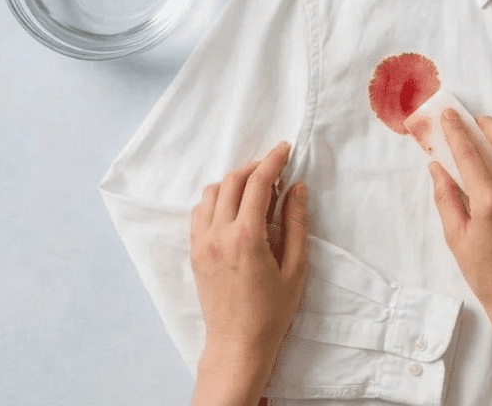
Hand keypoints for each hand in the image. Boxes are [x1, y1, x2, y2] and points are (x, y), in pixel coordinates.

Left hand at [189, 141, 309, 405]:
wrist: (237, 343)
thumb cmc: (272, 311)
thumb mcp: (296, 267)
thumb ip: (296, 223)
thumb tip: (297, 188)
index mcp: (246, 237)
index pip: (258, 183)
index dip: (273, 160)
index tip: (285, 148)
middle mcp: (218, 234)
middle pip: (233, 181)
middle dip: (255, 166)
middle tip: (275, 166)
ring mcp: (202, 242)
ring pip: (212, 192)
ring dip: (235, 180)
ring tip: (257, 186)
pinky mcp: (195, 251)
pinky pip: (200, 211)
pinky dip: (217, 198)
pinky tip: (234, 207)